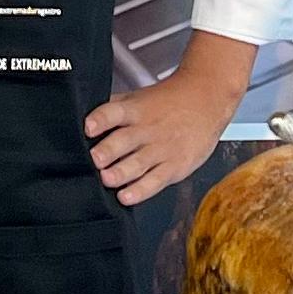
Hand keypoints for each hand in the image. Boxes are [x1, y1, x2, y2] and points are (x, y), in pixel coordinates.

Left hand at [85, 61, 234, 204]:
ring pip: (138, 163)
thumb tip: (84, 120)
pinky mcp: (175, 166)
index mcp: (136, 110)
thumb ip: (114, 109)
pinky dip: (140, 191)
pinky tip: (126, 196)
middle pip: (125, 140)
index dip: (100, 119)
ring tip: (107, 179)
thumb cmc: (169, 101)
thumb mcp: (140, 97)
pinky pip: (156, 181)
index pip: (114, 112)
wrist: (208, 100)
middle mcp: (148, 129)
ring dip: (121, 172)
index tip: (89, 127)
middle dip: (108, 151)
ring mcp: (162, 149)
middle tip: (95, 159)